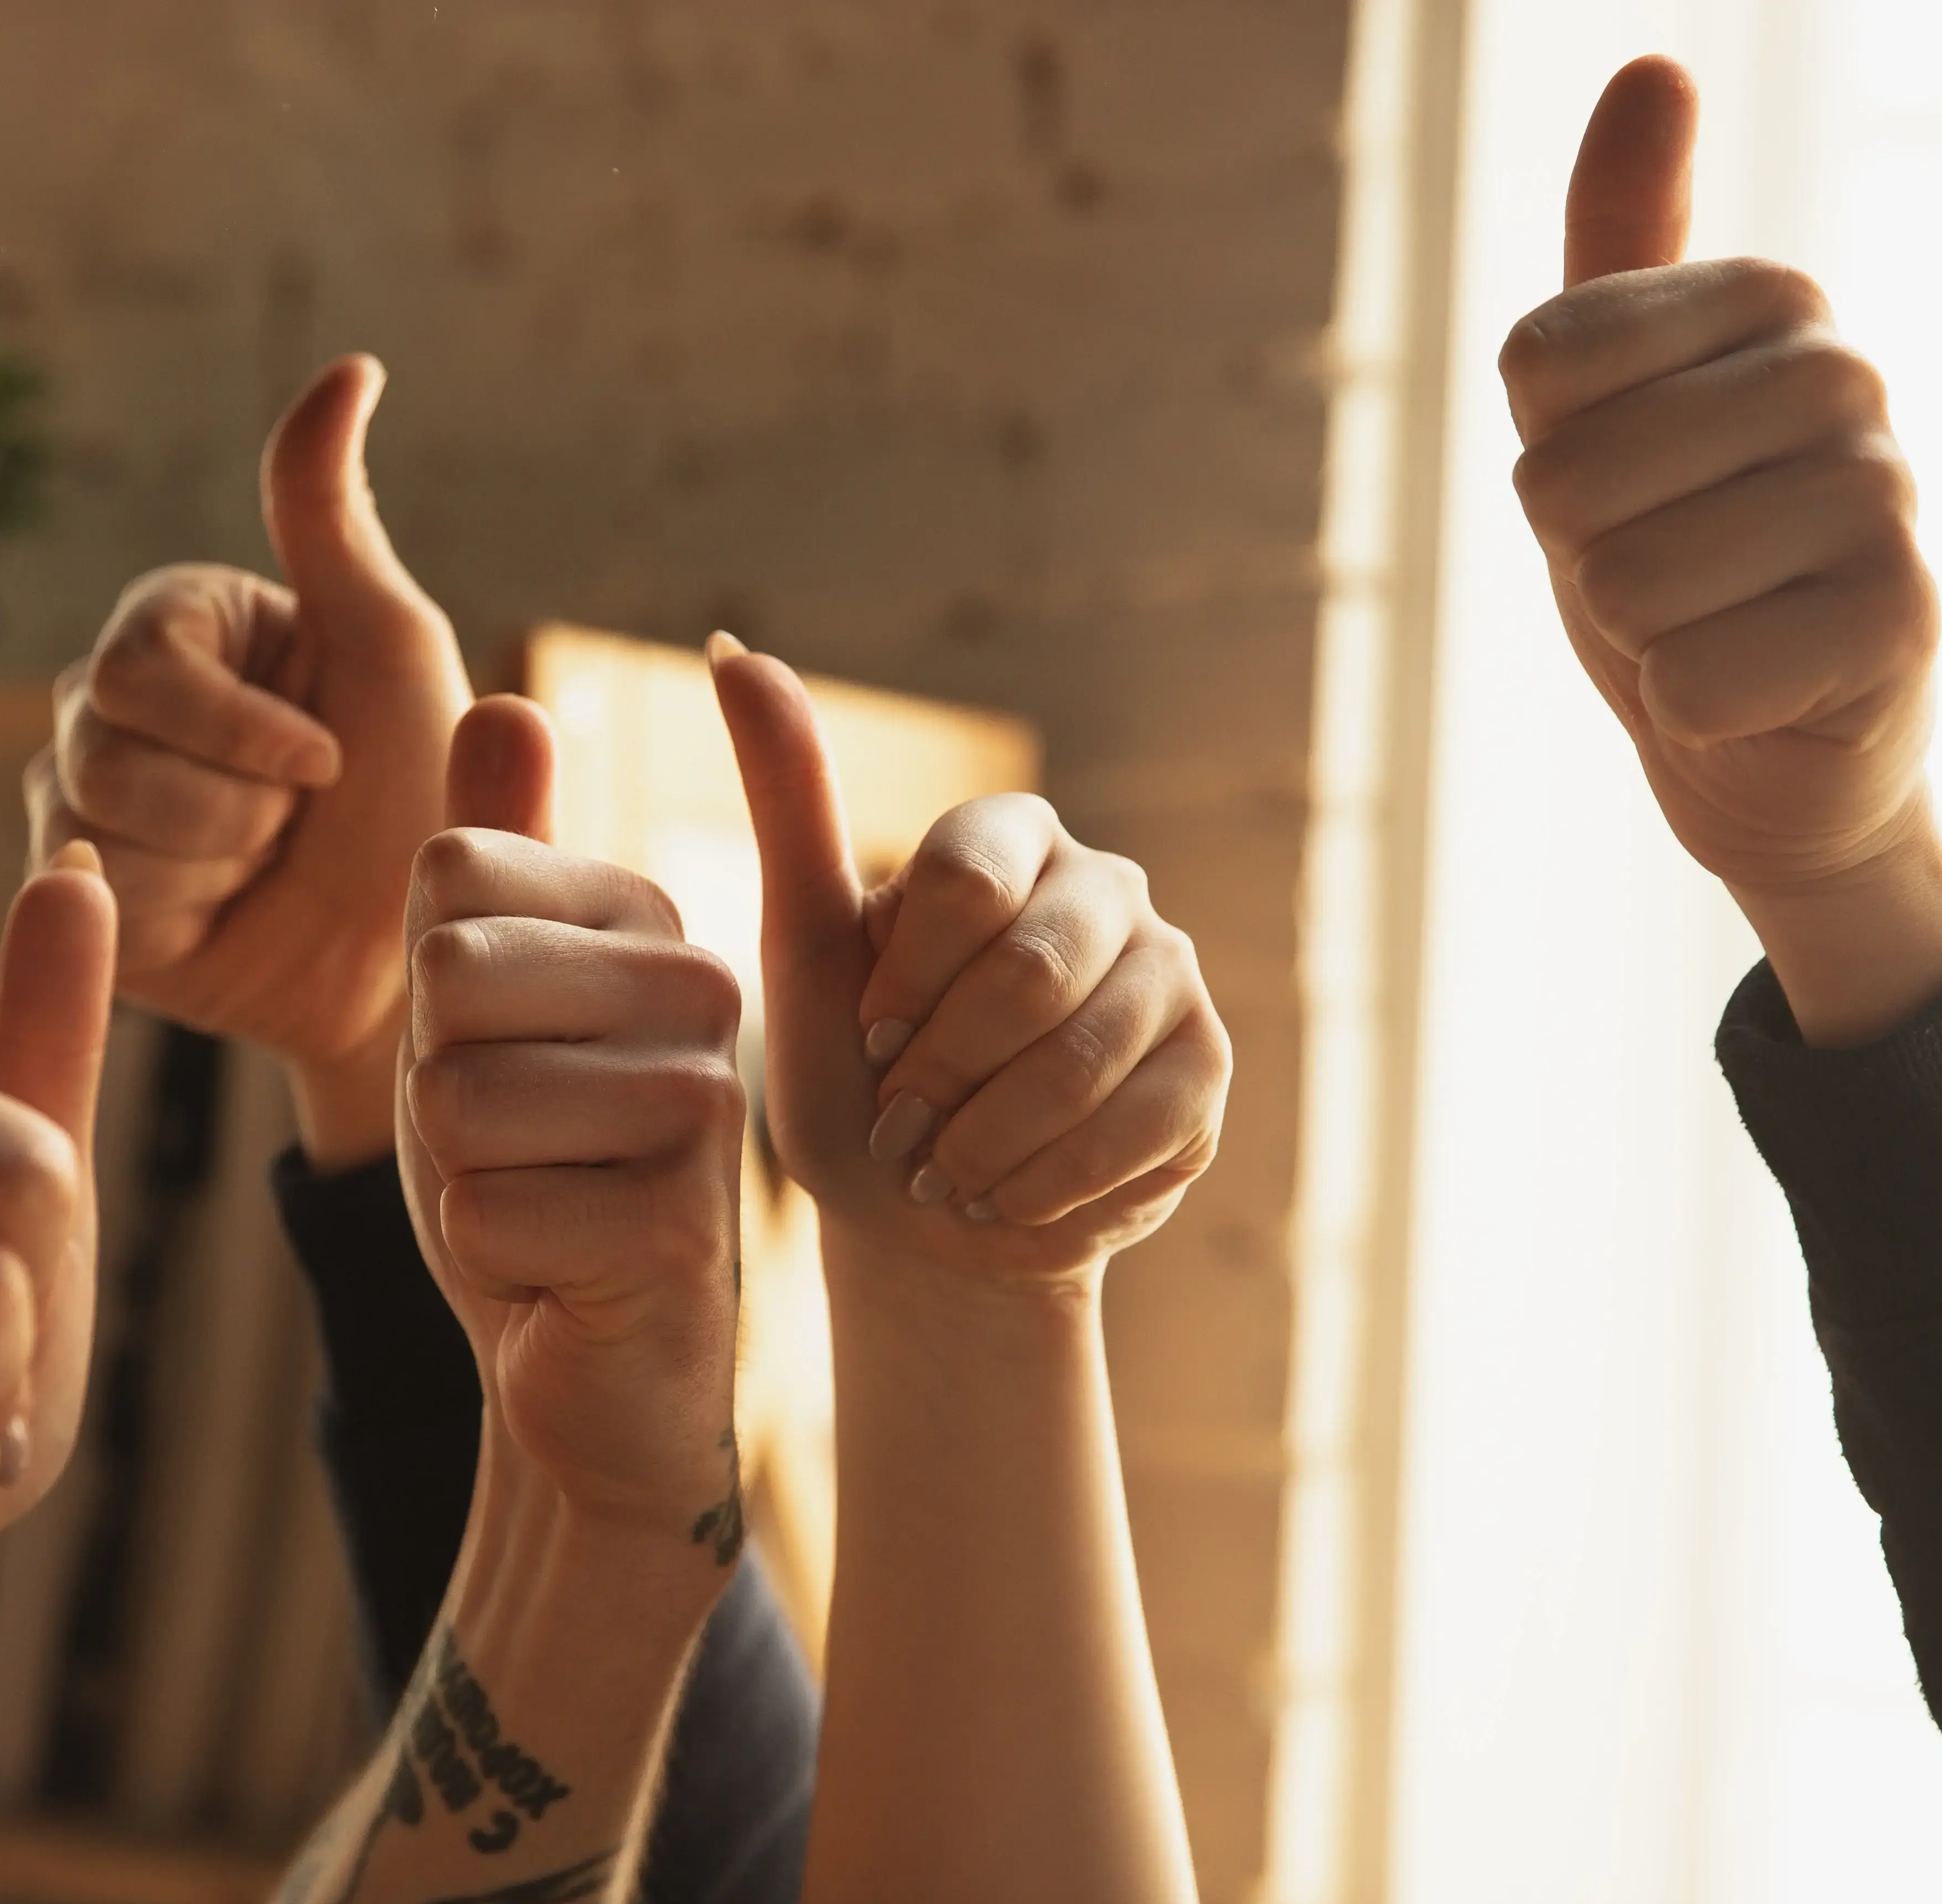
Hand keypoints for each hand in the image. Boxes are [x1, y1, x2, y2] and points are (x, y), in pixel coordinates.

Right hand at [25, 355, 467, 1157]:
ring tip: (269, 858)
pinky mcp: (83, 889)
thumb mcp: (392, 646)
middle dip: (232, 790)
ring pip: (99, 808)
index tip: (326, 760)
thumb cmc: (419, 794)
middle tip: (300, 815)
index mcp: (185, 627)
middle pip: (104, 728)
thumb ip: (333, 516)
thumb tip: (351, 366)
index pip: (143, 653)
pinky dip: (183, 905)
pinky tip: (227, 907)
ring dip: (218, 847)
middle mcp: (115, 697)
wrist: (409, 956)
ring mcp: (85, 792)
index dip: (237, 723)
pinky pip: (94, 885)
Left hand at [397, 700, 744, 1544]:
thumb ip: (493, 866)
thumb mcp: (479, 1008)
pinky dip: (492, 1258)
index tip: (493, 1052)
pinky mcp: (682, 1225)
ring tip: (537, 1203)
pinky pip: (488, 1210)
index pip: (450, 876)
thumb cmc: (529, 1173)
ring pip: (462, 1097)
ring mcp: (705, 1108)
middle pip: (451, 973)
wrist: (584, 1366)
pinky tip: (558, 1275)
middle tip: (507, 1144)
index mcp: (650, 921)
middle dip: (437, 1083)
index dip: (426, 987)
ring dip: (461, 1179)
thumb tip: (509, 696)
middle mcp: (702, 992)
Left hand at [712, 641, 1225, 1288]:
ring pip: (1084, 1058)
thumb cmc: (856, 1080)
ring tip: (946, 1169)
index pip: (966, 877)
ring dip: (990, 1138)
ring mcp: (1170, 971)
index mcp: (1009, 837)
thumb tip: (733, 649)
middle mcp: (1105, 885)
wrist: (925, 1217)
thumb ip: (788, 802)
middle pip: (1031, 975)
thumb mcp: (802, 948)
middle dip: (945, 1075)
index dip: (907, 982)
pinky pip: (1140, 1124)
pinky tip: (1009, 1196)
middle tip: (903, 1122)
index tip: (870, 1038)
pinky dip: (1049, 1181)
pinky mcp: (1209, 1064)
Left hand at [1503, 56, 1941, 1041]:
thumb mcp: (1609, 392)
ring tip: (1713, 623)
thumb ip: (1619, 234)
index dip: (1547, 451)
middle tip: (1668, 570)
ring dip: (1640, 631)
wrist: (1770, 732)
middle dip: (1585, 554)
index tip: (1630, 478)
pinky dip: (1692, 704)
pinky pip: (1688, 677)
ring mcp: (1887, 493)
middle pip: (1563, 476)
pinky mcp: (1901, 621)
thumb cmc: (1675, 551)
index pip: (1539, 362)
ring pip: (1622, 583)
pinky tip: (1756, 686)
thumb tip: (1655, 67)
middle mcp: (1845, 370)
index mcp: (1770, 296)